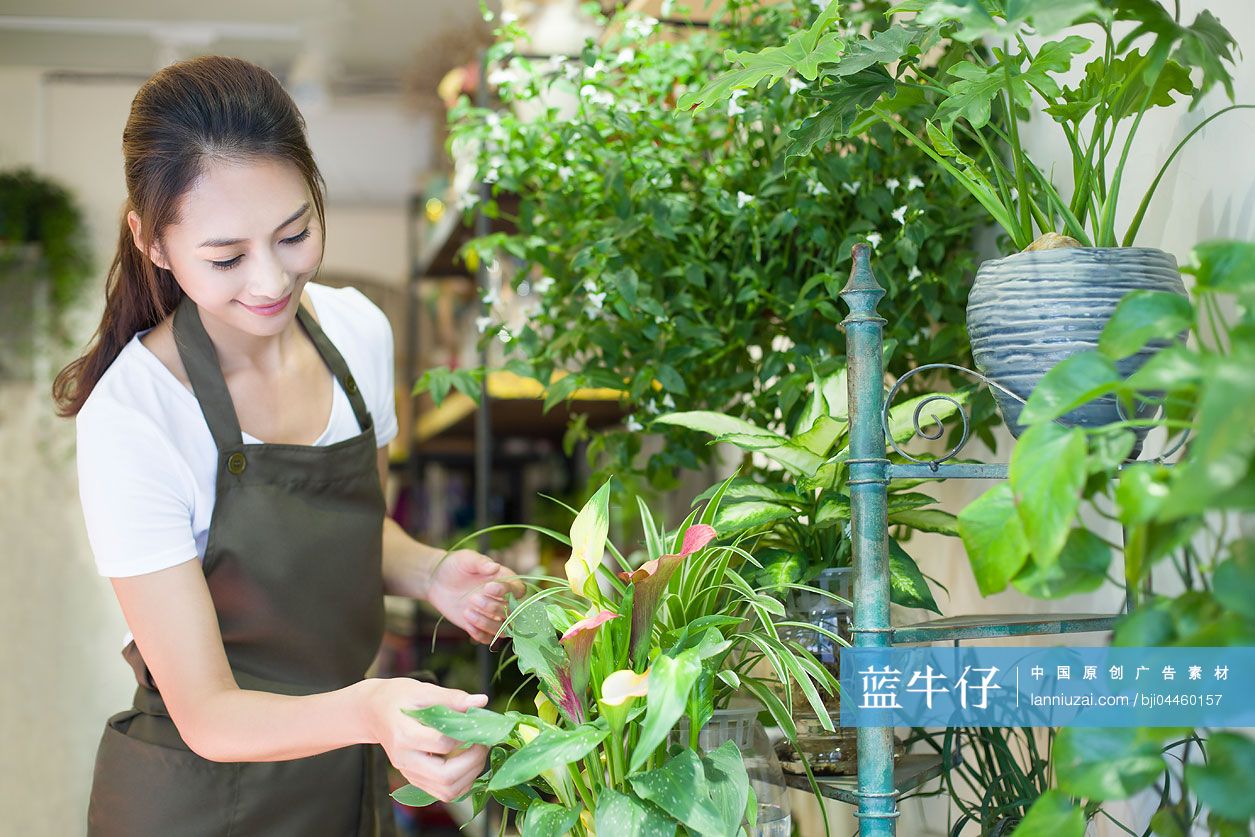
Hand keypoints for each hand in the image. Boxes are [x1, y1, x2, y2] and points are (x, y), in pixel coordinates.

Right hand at [361, 678, 488, 802]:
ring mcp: (408, 772)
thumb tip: (481, 701)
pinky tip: (467, 762)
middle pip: (445, 776)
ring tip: (477, 752)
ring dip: (470, 775)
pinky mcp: (414, 779)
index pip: (442, 744)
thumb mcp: (423, 690)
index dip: (465, 735)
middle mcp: (405, 759)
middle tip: (483, 743)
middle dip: (473, 762)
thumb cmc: (398, 697)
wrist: (373, 713)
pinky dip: (462, 782)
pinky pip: (442, 792)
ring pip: (446, 791)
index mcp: (404, 735)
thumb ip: (452, 698)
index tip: (477, 724)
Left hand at [426, 550, 523, 643]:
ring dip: (487, 623)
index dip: (508, 592)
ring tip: (467, 611)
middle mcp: (503, 599)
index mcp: (505, 580)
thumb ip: (481, 562)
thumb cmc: (456, 565)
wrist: (437, 580)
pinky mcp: (480, 626)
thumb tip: (495, 567)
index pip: (519, 591)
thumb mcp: (467, 559)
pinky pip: (487, 638)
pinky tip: (466, 621)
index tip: (488, 587)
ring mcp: (492, 615)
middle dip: (493, 608)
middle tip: (473, 598)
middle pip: (512, 612)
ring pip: (503, 629)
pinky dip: (479, 633)